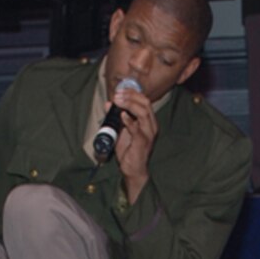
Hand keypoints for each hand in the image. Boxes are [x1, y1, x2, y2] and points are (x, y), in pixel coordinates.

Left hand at [109, 81, 160, 203]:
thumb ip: (115, 116)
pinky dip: (129, 120)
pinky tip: (121, 116)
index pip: (144, 100)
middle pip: (145, 103)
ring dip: (129, 104)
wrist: (133, 169)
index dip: (132, 93)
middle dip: (130, 96)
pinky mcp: (143, 142)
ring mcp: (148, 133)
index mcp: (147, 120)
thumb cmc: (129, 150)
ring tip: (118, 101)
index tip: (119, 89)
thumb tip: (108, 103)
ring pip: (143, 112)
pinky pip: (137, 128)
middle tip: (117, 94)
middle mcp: (151, 125)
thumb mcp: (120, 130)